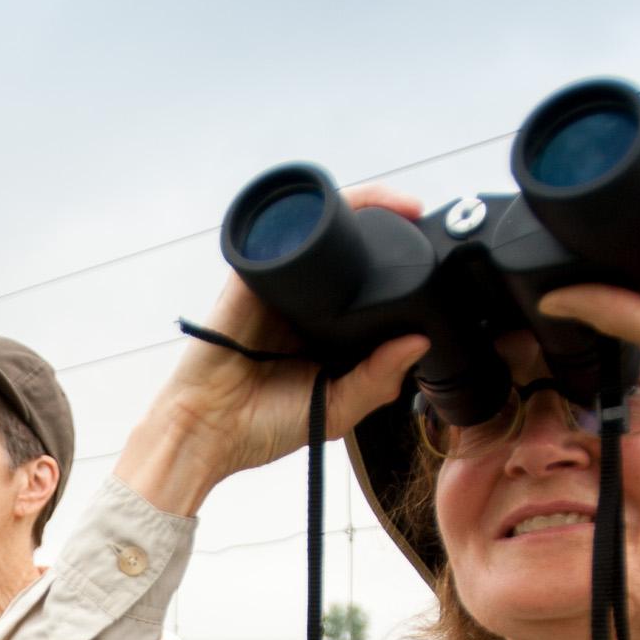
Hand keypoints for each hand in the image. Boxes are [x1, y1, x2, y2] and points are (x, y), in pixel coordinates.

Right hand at [117, 182, 433, 515]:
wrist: (207, 430)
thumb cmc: (262, 425)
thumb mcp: (338, 408)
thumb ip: (379, 379)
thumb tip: (420, 341)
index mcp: (326, 329)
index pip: (367, 283)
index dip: (399, 265)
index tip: (432, 253)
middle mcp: (304, 301)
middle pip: (348, 247)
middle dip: (386, 224)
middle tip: (419, 216)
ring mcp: (279, 284)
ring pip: (321, 230)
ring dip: (359, 209)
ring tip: (399, 208)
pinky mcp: (252, 275)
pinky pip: (284, 232)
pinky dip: (313, 214)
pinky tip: (343, 212)